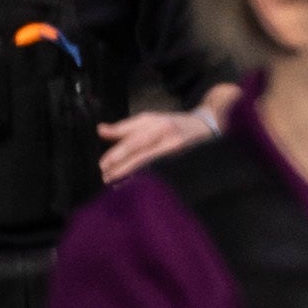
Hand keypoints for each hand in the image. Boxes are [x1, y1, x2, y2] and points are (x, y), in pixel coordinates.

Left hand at [95, 102, 220, 176]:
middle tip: (106, 178)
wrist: (206, 128)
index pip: (135, 141)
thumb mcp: (149, 120)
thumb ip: (125, 127)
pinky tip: (138, 188)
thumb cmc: (173, 124)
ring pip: (153, 169)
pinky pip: (164, 176)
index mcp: (159, 125)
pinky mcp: (185, 166)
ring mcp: (180, 155)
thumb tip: (100, 130)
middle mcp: (170, 139)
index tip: (103, 165)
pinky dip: (149, 182)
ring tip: (117, 185)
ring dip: (133, 178)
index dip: (117, 154)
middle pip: (143, 156)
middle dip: (122, 169)